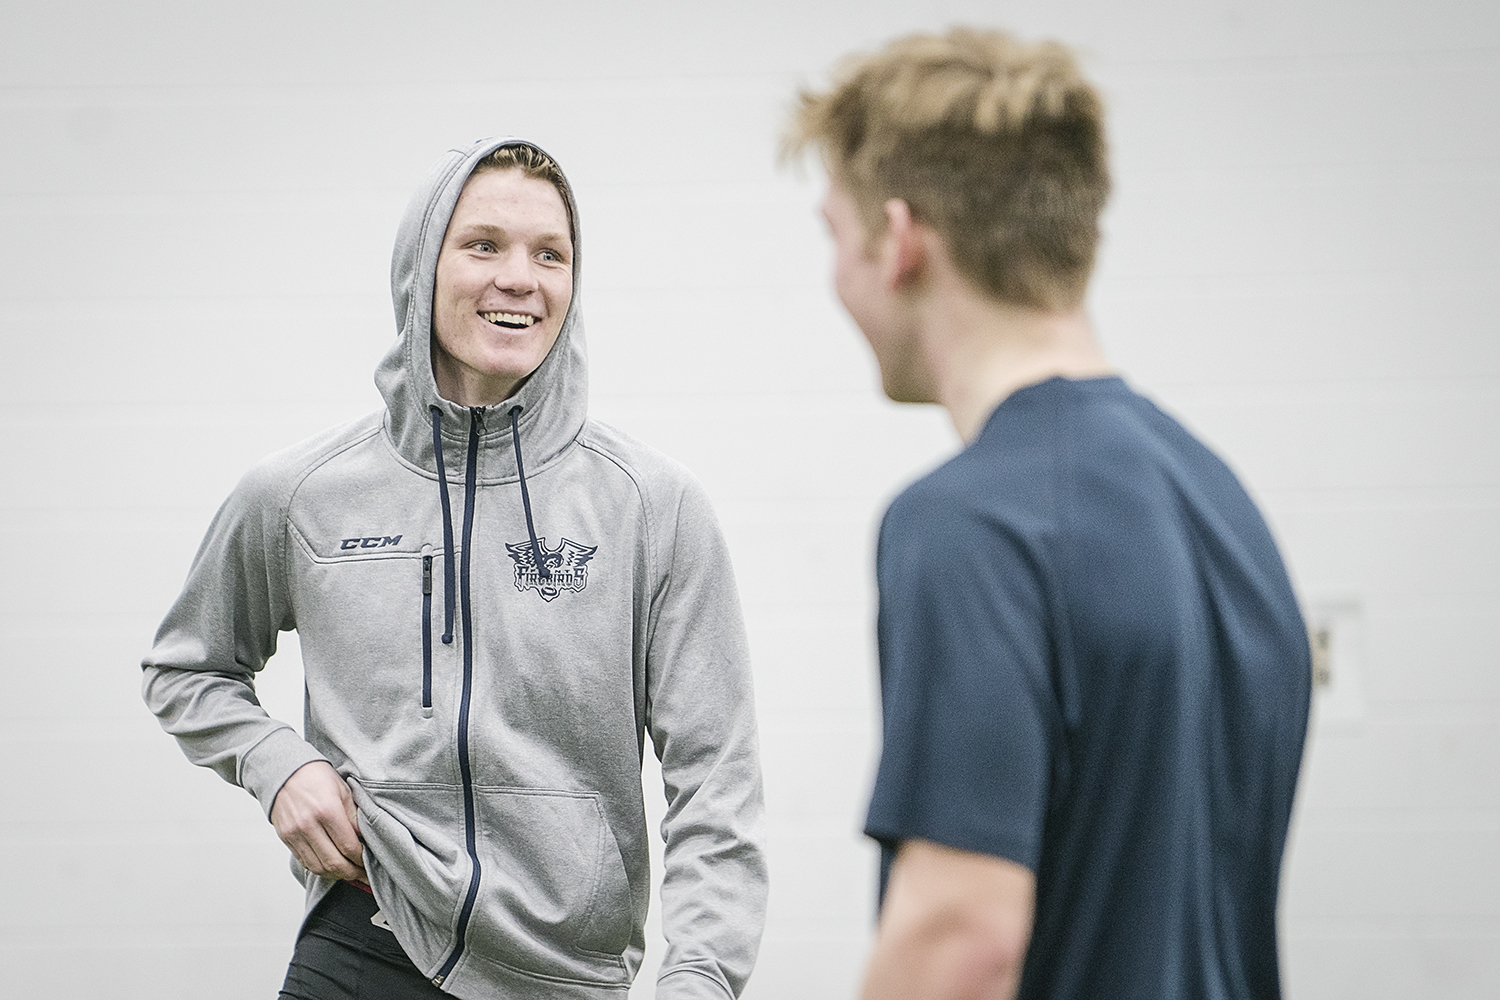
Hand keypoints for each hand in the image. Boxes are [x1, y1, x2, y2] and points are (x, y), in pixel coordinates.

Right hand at [270, 761, 366, 884]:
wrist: (284, 771)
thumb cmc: (316, 777)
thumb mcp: (343, 790)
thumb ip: (354, 817)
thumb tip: (365, 840)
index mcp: (327, 810)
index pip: (348, 846)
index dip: (361, 859)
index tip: (370, 862)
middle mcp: (308, 825)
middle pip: (333, 862)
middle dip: (351, 873)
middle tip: (363, 874)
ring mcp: (294, 834)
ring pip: (318, 867)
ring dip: (336, 874)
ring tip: (349, 873)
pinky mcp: (286, 838)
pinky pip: (305, 862)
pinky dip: (319, 868)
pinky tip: (331, 866)